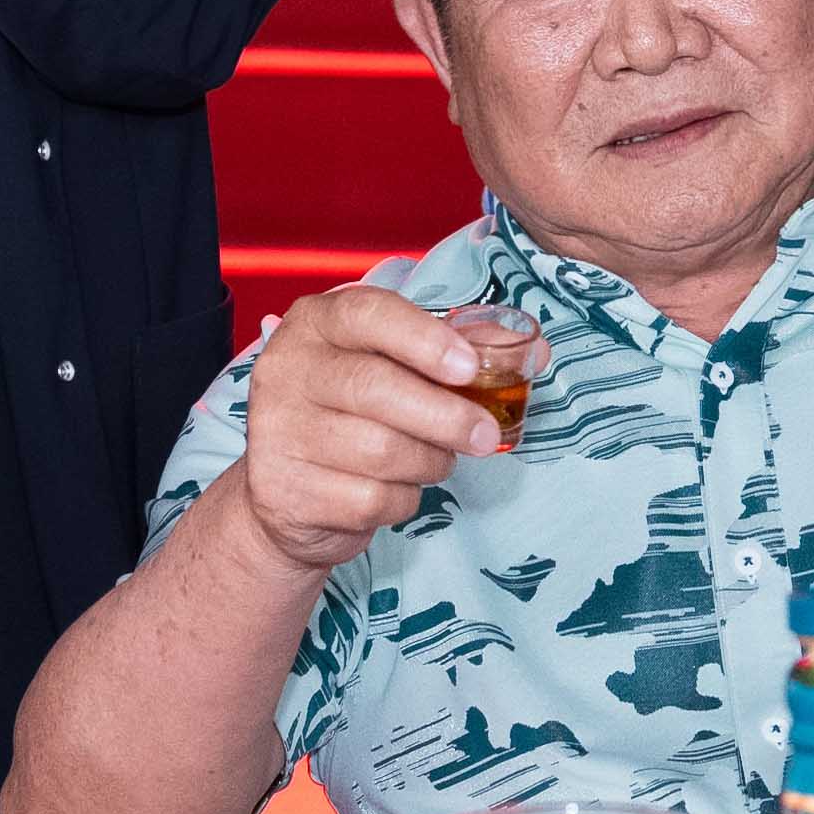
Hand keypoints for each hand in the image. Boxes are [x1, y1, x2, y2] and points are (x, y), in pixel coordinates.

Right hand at [231, 283, 509, 572]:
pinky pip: (371, 498)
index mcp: (314, 324)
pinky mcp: (287, 491)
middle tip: (486, 435)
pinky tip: (396, 488)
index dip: (426, 339)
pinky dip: (402, 499)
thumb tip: (535, 352)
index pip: (369, 315)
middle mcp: (287, 370)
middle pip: (377, 388)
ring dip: (429, 461)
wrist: (288, 491)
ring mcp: (279, 432)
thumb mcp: (394, 367)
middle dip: (446, 415)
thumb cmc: (352, 414)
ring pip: (381, 450)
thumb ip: (459, 352)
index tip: (471, 368)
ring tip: (437, 459)